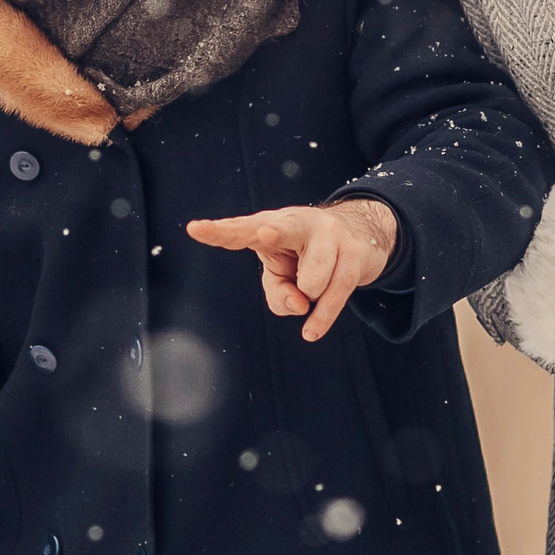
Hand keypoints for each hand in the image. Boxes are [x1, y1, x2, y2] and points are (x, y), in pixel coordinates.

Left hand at [186, 198, 397, 341]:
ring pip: (311, 282)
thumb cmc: (306, 254)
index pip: (241, 229)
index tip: (195, 229)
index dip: (219, 231)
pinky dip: (322, 318)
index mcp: (269, 225)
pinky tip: (311, 331)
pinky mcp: (354, 253)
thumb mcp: (283, 276)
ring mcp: (329, 234)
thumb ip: (278, 294)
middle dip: (274, 233)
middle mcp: (298, 223)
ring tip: (312, 284)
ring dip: (309, 295)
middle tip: (265, 236)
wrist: (359, 234)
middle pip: (284, 229)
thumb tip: (300, 304)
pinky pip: (335, 294)